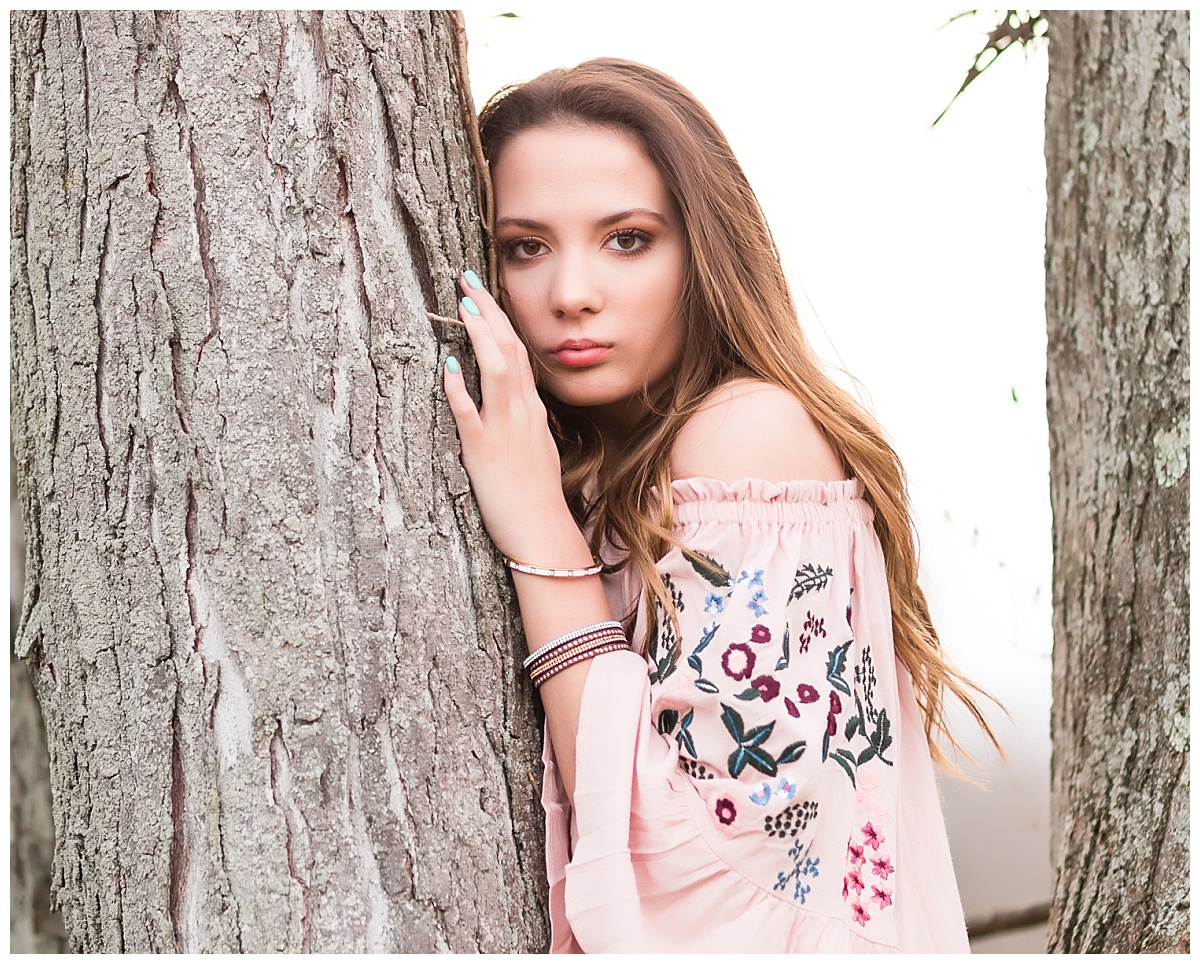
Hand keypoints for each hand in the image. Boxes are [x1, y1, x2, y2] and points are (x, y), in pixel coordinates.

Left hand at [442, 275, 585, 561]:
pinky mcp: (485, 453)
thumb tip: (510, 400)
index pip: (519, 354)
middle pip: (509, 351)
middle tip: (468, 281)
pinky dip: (459, 389)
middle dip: (489, 313)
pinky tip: (447, 366)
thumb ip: (522, 421)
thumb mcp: (536, 449)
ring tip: (463, 305)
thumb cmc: (535, 497)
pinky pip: (470, 415)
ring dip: (479, 335)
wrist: (543, 532)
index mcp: (532, 411)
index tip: (484, 294)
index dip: (501, 320)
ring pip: (496, 371)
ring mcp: (505, 430)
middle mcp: (522, 413)